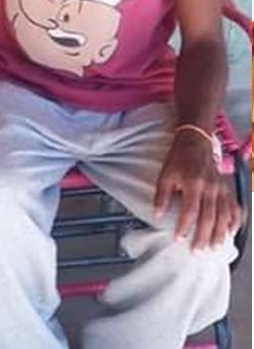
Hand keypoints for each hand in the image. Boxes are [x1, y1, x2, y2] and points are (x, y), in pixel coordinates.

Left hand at [154, 131, 241, 249]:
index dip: (184, 226)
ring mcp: (221, 189)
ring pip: (224, 216)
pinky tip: (232, 231)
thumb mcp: (165, 174)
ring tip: (214, 247)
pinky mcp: (227, 188)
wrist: (196, 141)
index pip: (190, 211)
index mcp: (193, 183)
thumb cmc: (179, 158)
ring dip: (220, 234)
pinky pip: (234, 207)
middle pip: (209, 217)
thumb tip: (157, 215)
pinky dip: (235, 221)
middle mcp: (210, 188)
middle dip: (203, 237)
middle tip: (198, 251)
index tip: (179, 239)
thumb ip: (161, 195)